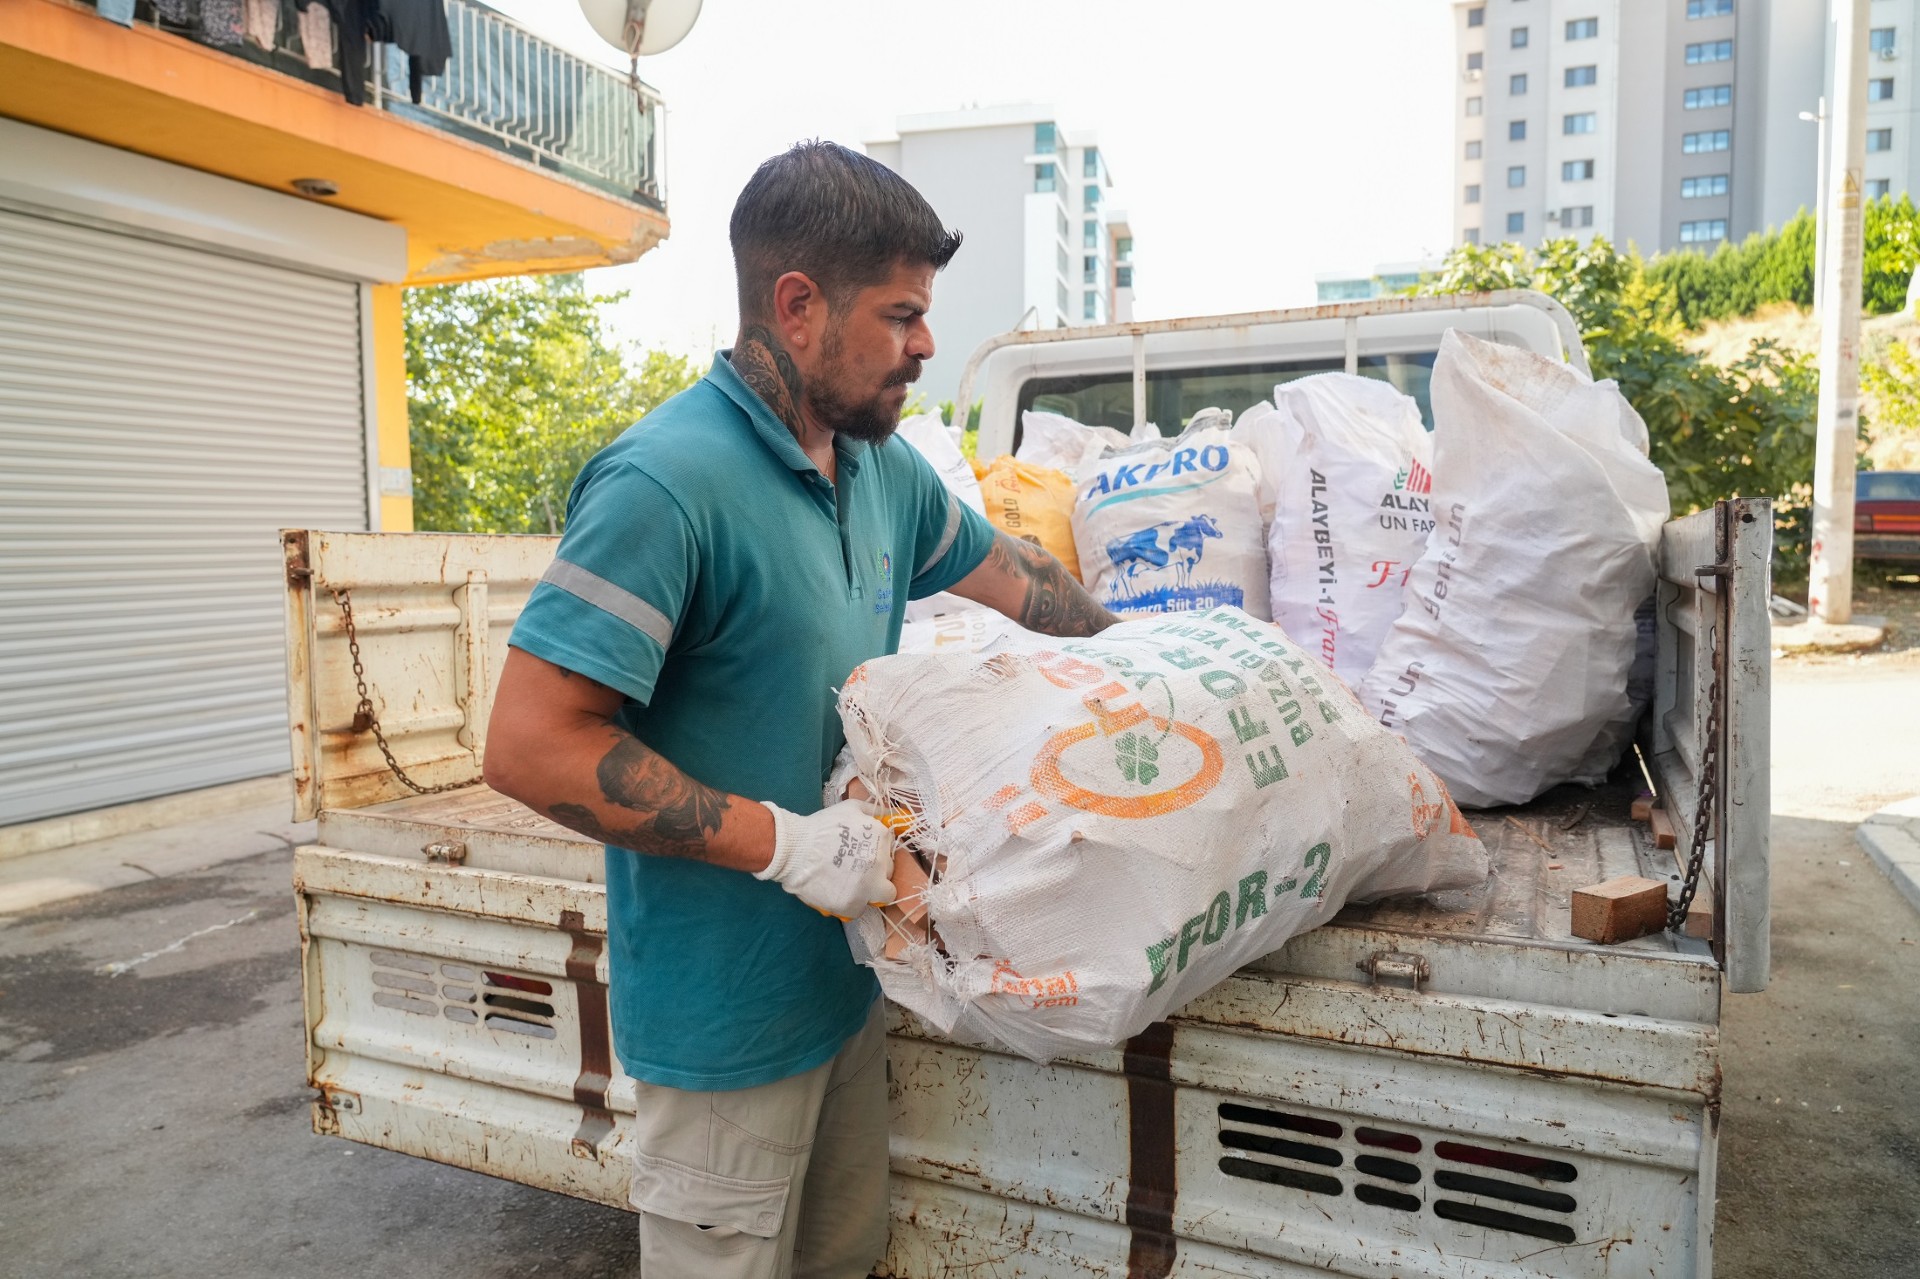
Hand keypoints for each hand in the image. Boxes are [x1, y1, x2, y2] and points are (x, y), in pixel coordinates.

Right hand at [755, 800, 895, 919]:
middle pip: (887, 877)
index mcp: (882, 840)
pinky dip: (849, 904)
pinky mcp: (851, 905)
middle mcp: (880, 865)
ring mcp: (867, 888)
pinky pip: (858, 910)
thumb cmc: (822, 826)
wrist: (794, 849)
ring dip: (865, 893)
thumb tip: (895, 815)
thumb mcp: (851, 808)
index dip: (877, 858)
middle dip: (874, 876)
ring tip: (845, 885)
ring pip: (877, 898)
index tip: (862, 858)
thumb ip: (875, 811)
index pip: (891, 855)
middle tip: (853, 872)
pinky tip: (836, 893)